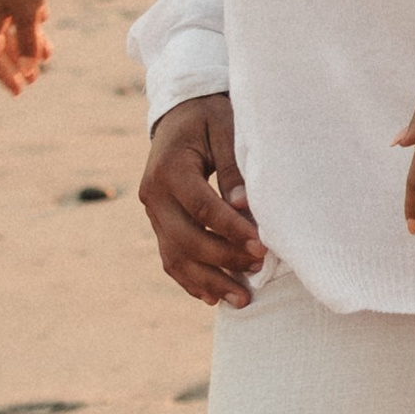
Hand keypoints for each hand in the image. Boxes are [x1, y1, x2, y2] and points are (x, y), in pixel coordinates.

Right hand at [0, 0, 51, 93]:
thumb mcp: (28, 11)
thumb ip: (28, 41)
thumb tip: (30, 69)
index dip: (4, 75)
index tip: (20, 92)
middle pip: (2, 43)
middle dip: (19, 62)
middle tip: (35, 80)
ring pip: (13, 25)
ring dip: (28, 42)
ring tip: (47, 56)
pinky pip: (20, 8)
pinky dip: (31, 20)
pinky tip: (44, 22)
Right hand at [140, 96, 263, 307]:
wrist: (181, 113)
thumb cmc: (210, 117)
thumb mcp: (226, 129)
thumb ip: (234, 167)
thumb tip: (243, 206)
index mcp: (169, 168)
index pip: (201, 208)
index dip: (231, 230)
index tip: (261, 245)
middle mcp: (153, 194)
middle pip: (186, 239)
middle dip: (224, 259)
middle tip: (260, 267)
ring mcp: (153, 212)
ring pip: (175, 257)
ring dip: (209, 281)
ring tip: (242, 299)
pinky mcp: (158, 224)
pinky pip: (171, 259)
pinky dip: (192, 280)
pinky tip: (215, 297)